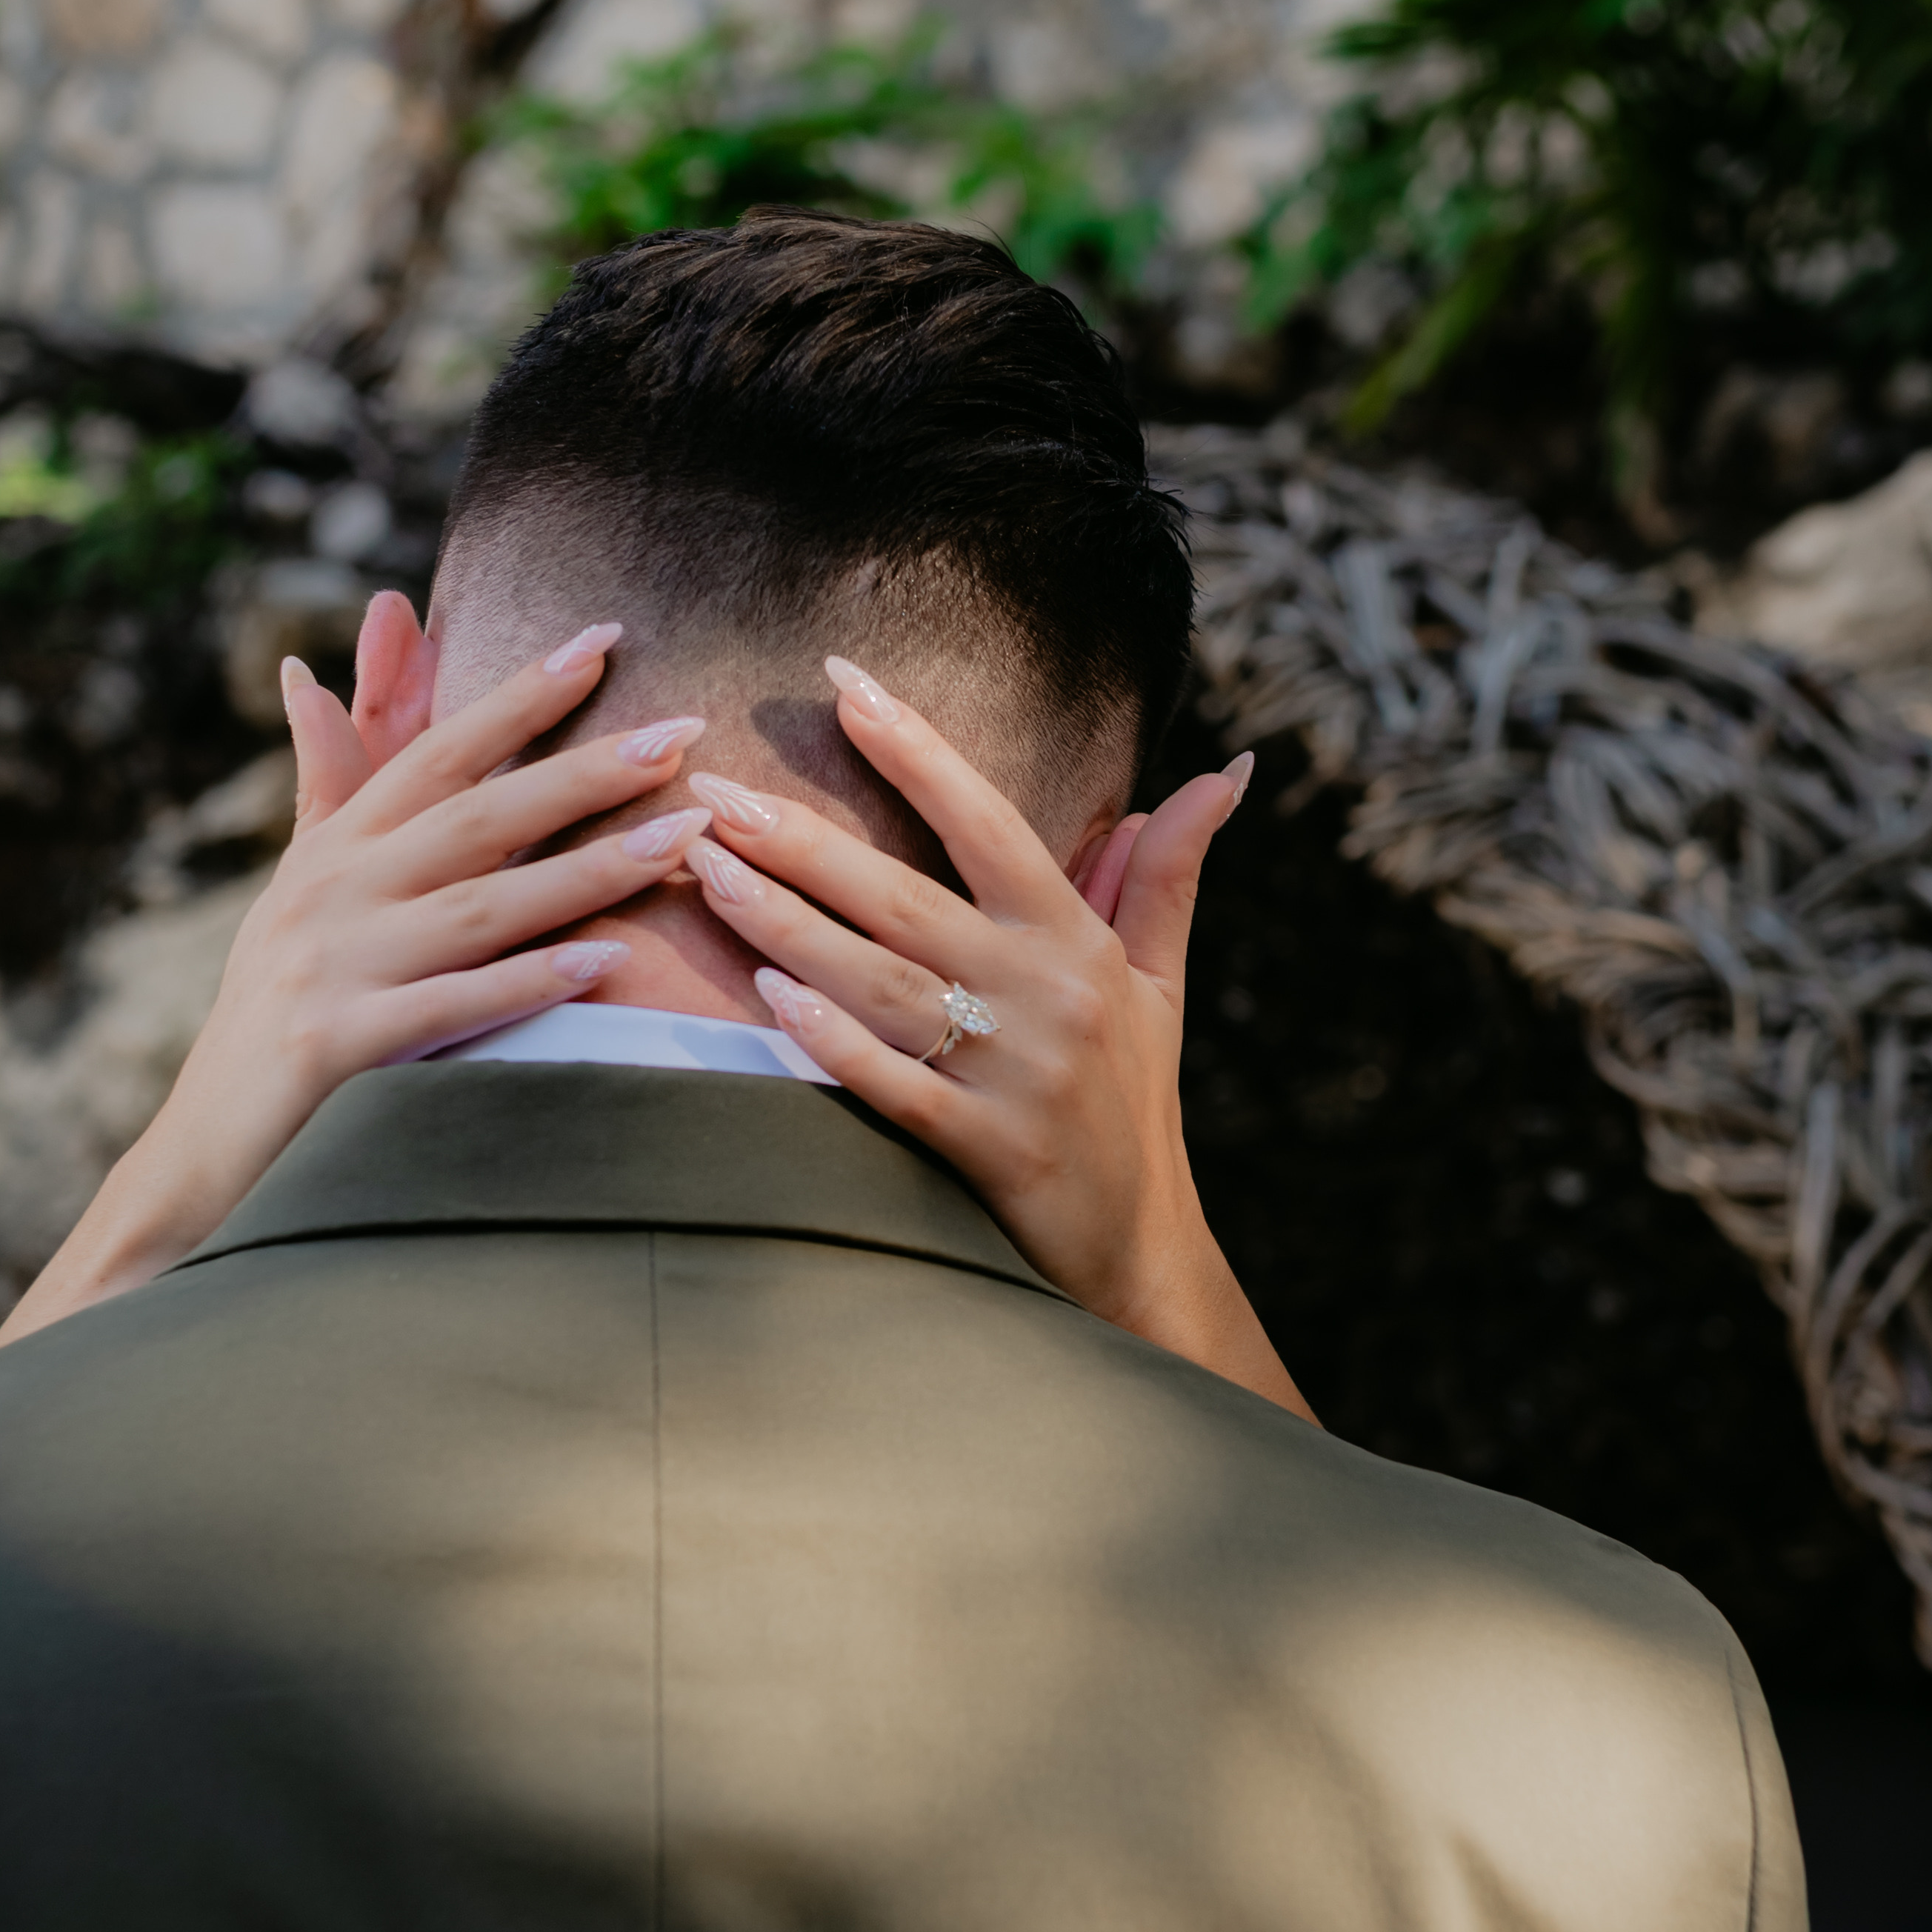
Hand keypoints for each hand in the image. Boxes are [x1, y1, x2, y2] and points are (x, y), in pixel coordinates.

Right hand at [0, 618, 706, 1345]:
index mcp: (332, 849)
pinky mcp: (335, 1047)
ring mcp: (331, 968)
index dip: (518, 695)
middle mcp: (330, 893)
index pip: (436, 750)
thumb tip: (305, 667)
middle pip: (475, 815)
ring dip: (586, 870)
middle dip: (582, 770)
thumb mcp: (295, 887)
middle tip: (682, 732)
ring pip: (480, 905)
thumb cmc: (269, 1015)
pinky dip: (525, 983)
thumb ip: (325, 782)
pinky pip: (448, 1008)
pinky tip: (604, 965)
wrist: (201, 1154)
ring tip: (681, 837)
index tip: (604, 640)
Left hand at [682, 653, 1313, 1419]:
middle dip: (801, 840)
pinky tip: (768, 998)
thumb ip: (1167, 874)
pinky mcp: (989, 1151)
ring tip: (704, 871)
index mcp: (1077, 939)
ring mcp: (1016, 1074)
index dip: (914, 748)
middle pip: (905, 897)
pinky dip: (835, 1043)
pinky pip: (897, 1087)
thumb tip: (1226, 773)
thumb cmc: (1132, 1105)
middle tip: (711, 788)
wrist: (1142, 1250)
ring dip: (786, 924)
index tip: (841, 681)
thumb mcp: (1161, 982)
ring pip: (882, 982)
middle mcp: (1046, 994)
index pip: (986, 820)